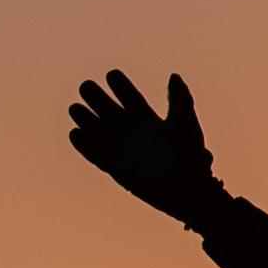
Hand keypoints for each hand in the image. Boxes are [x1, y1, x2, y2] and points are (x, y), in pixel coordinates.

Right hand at [70, 67, 230, 228]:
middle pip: (107, 108)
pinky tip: (75, 134)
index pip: (128, 95)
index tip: (112, 75)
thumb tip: (173, 76)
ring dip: (85, 118)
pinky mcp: (115, 168)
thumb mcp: (187, 126)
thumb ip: (180, 101)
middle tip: (86, 87)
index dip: (119, 84)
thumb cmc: (191, 157)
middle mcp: (130, 130)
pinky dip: (84, 146)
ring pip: (97, 129)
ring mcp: (121, 148)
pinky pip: (94, 155)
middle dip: (95, 97)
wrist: (188, 191)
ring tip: (76, 109)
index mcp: (146, 117)